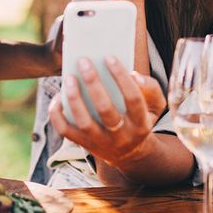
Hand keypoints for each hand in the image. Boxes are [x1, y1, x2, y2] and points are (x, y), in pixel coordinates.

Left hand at [50, 56, 165, 166]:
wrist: (130, 154)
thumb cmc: (140, 119)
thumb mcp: (154, 106)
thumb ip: (150, 88)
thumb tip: (133, 75)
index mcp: (141, 123)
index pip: (133, 98)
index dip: (121, 77)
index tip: (109, 57)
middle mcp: (121, 136)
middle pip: (105, 109)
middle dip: (93, 83)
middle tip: (83, 61)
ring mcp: (101, 142)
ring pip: (84, 122)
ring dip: (74, 98)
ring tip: (69, 77)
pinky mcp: (85, 144)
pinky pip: (66, 131)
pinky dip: (57, 115)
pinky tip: (58, 97)